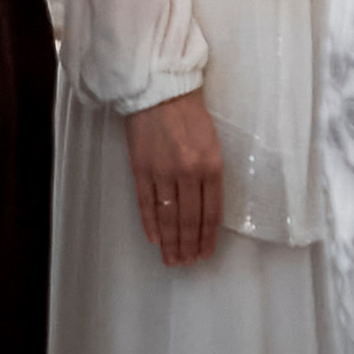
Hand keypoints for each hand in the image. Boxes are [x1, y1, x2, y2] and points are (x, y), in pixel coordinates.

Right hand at [125, 90, 221, 266]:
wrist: (160, 89)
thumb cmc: (190, 113)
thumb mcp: (212, 142)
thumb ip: (211, 173)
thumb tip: (206, 207)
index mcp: (211, 164)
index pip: (211, 211)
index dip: (208, 236)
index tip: (205, 253)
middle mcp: (188, 172)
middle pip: (189, 219)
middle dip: (189, 245)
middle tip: (187, 264)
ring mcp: (162, 172)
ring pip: (168, 217)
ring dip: (171, 242)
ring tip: (172, 260)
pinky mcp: (141, 169)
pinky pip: (146, 203)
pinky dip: (150, 224)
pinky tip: (155, 239)